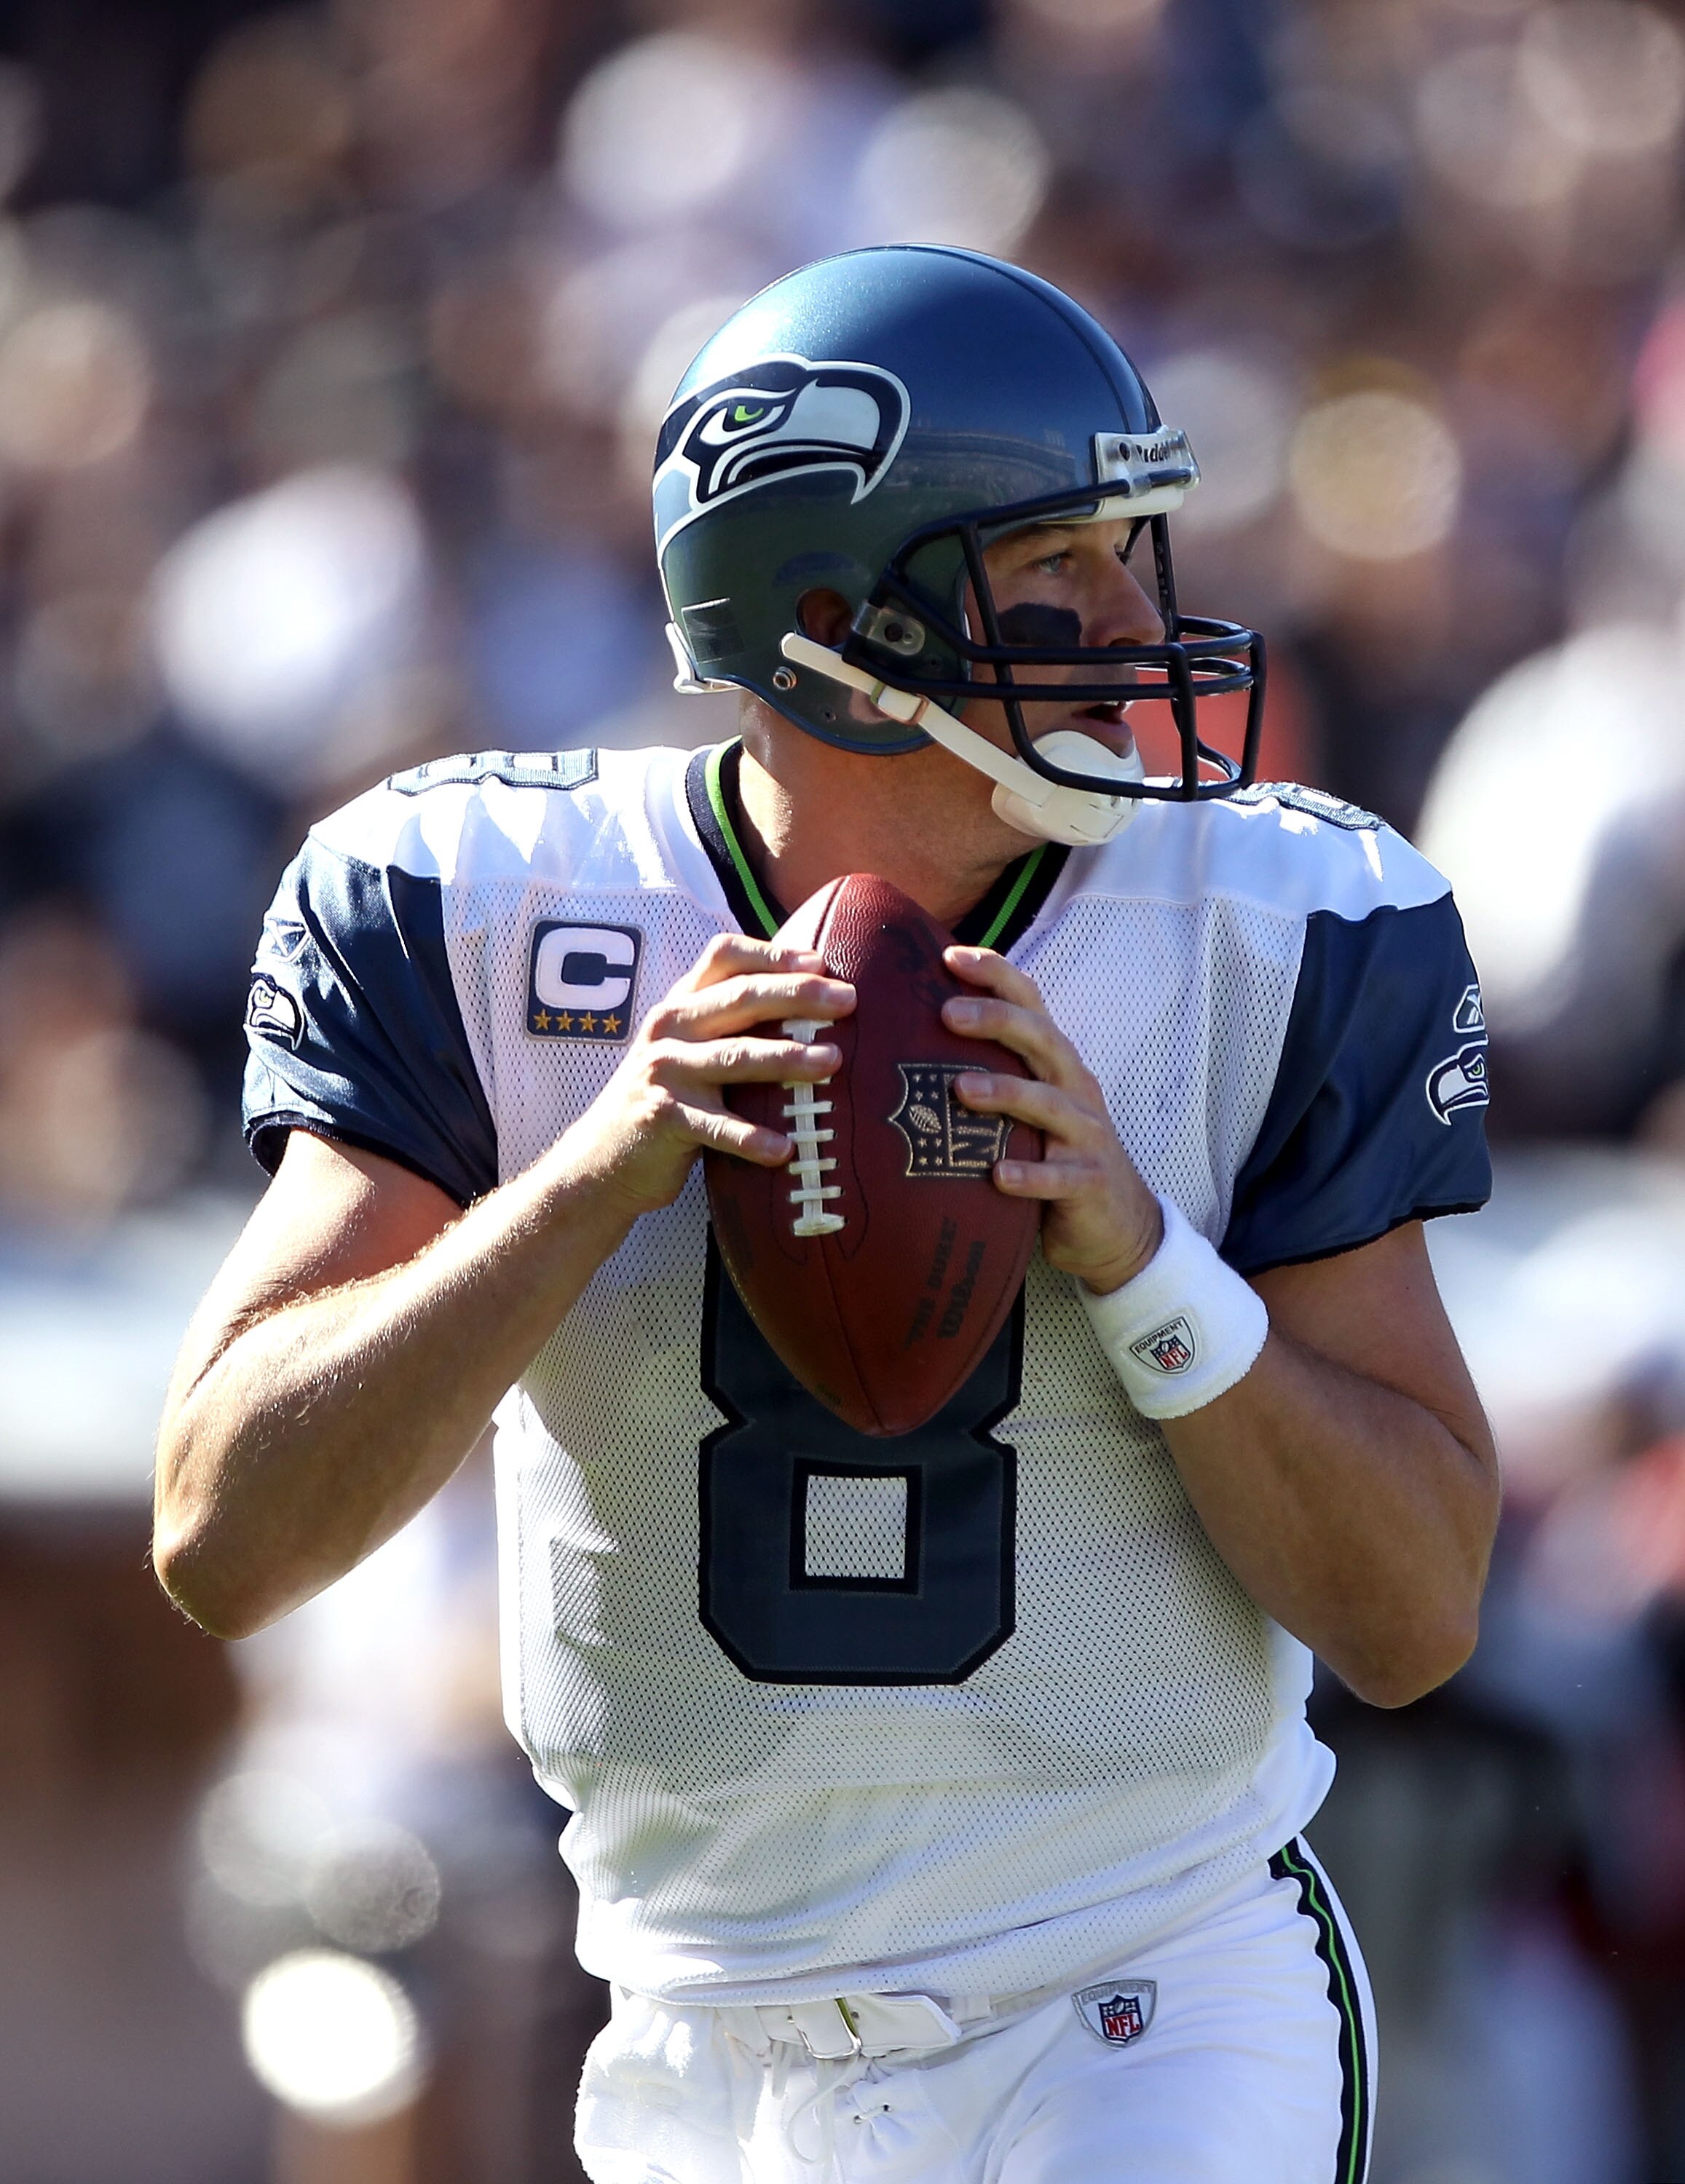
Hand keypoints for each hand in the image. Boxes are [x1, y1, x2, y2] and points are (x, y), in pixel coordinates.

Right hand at [560, 935, 853, 1220]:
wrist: (603, 1158)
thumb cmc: (667, 1099)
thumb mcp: (688, 1050)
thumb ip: (729, 1025)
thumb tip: (812, 1006)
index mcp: (679, 1004)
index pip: (723, 958)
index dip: (772, 955)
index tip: (821, 962)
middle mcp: (668, 1029)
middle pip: (738, 1000)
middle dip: (796, 995)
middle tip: (847, 1001)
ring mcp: (663, 1072)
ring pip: (733, 1058)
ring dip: (786, 1058)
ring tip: (831, 1062)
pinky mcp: (662, 1118)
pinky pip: (716, 1128)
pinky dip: (751, 1139)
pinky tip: (784, 1149)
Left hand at [941, 944, 1161, 1295]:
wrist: (1117, 1223)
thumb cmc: (1055, 1154)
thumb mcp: (1029, 1107)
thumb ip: (992, 1073)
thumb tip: (913, 1041)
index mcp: (1056, 1065)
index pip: (1031, 1005)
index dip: (997, 976)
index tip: (950, 956)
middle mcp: (1075, 1089)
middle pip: (1041, 1040)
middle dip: (997, 1021)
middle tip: (947, 1013)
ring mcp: (1086, 1135)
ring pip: (1048, 1105)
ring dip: (1006, 1093)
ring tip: (961, 1090)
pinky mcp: (1089, 1181)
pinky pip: (1059, 1176)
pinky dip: (1030, 1175)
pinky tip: (998, 1175)